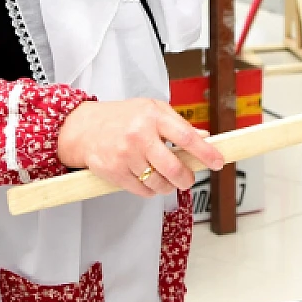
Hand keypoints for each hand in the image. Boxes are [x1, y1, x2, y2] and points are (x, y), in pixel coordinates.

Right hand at [57, 98, 225, 198]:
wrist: (84, 128)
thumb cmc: (122, 117)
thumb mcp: (152, 109)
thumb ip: (178, 124)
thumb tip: (205, 137)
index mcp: (153, 116)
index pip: (186, 137)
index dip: (206, 152)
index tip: (218, 162)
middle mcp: (139, 135)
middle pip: (173, 168)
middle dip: (186, 179)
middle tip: (188, 179)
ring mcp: (125, 155)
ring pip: (158, 183)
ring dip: (168, 186)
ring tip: (165, 178)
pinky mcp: (114, 171)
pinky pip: (142, 191)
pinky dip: (150, 190)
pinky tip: (148, 180)